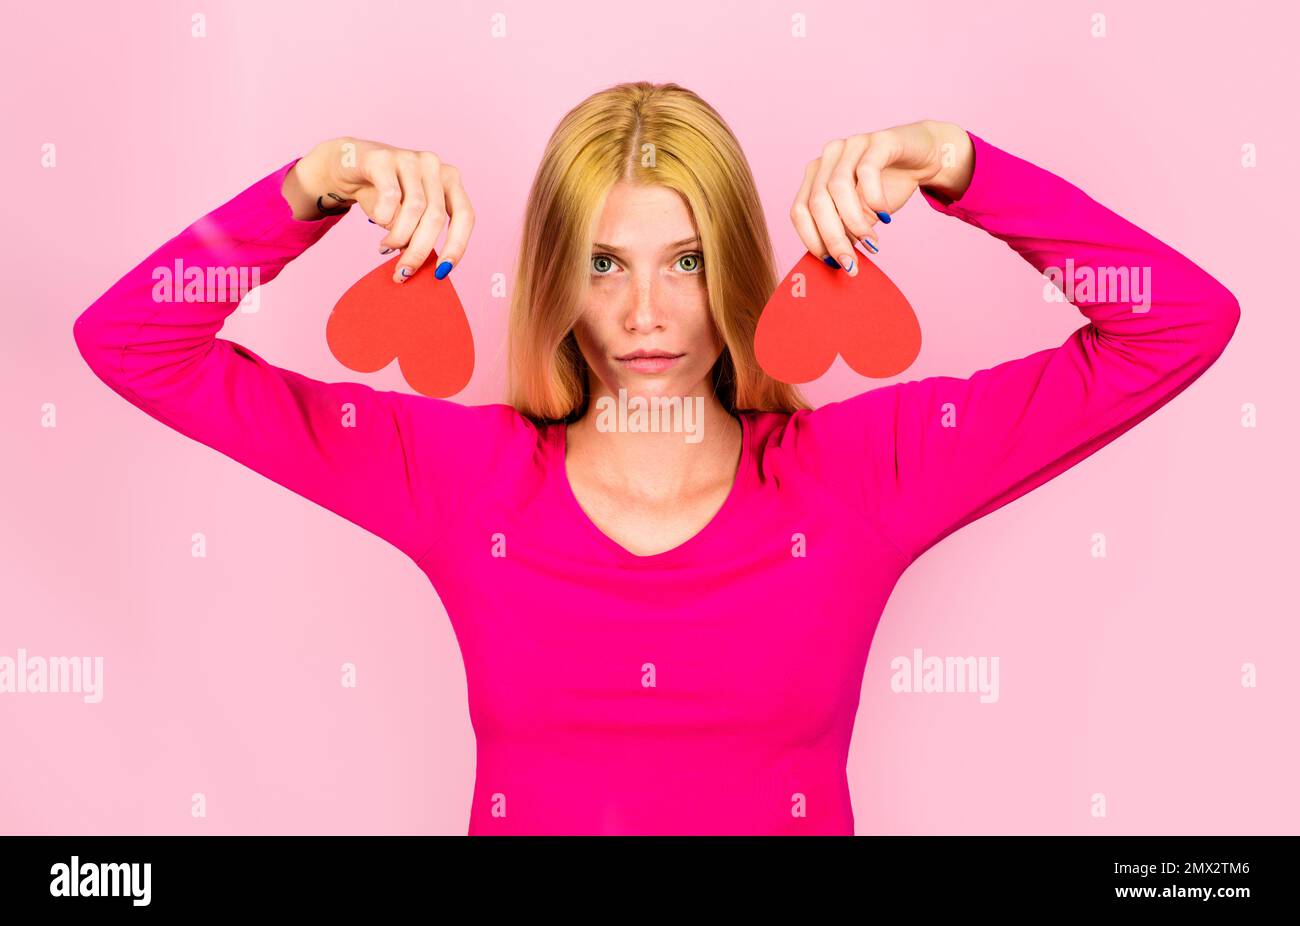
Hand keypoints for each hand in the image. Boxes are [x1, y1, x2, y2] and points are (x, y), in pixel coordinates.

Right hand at [286, 136, 474, 282]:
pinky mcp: (383, 157)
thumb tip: (417, 265)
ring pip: (414, 209)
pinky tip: (378, 221)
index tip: (442, 271)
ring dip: (399, 236)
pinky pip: (390, 195)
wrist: (348, 165)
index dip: (458, 245)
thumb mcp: (406, 216)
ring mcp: (410, 158)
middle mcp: (434, 166)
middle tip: (404, 272)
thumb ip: (418, 234)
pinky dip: (384, 216)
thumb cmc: (383, 194)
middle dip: (419, 250)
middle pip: (436, 217)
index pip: (465, 215)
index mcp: (449, 180)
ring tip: (385, 247)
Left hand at [790, 119, 972, 275]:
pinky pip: (867, 171)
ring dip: (854, 222)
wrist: (923, 158)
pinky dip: (874, 199)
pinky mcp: (878, 141)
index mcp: (816, 175)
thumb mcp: (861, 216)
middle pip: (817, 202)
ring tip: (871, 242)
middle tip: (850, 263)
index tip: (831, 263)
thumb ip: (845, 232)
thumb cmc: (886, 188)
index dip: (812, 240)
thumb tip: (836, 262)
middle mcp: (828, 157)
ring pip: (838, 187)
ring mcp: (851, 145)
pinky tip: (884, 216)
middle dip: (833, 238)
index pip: (800, 211)